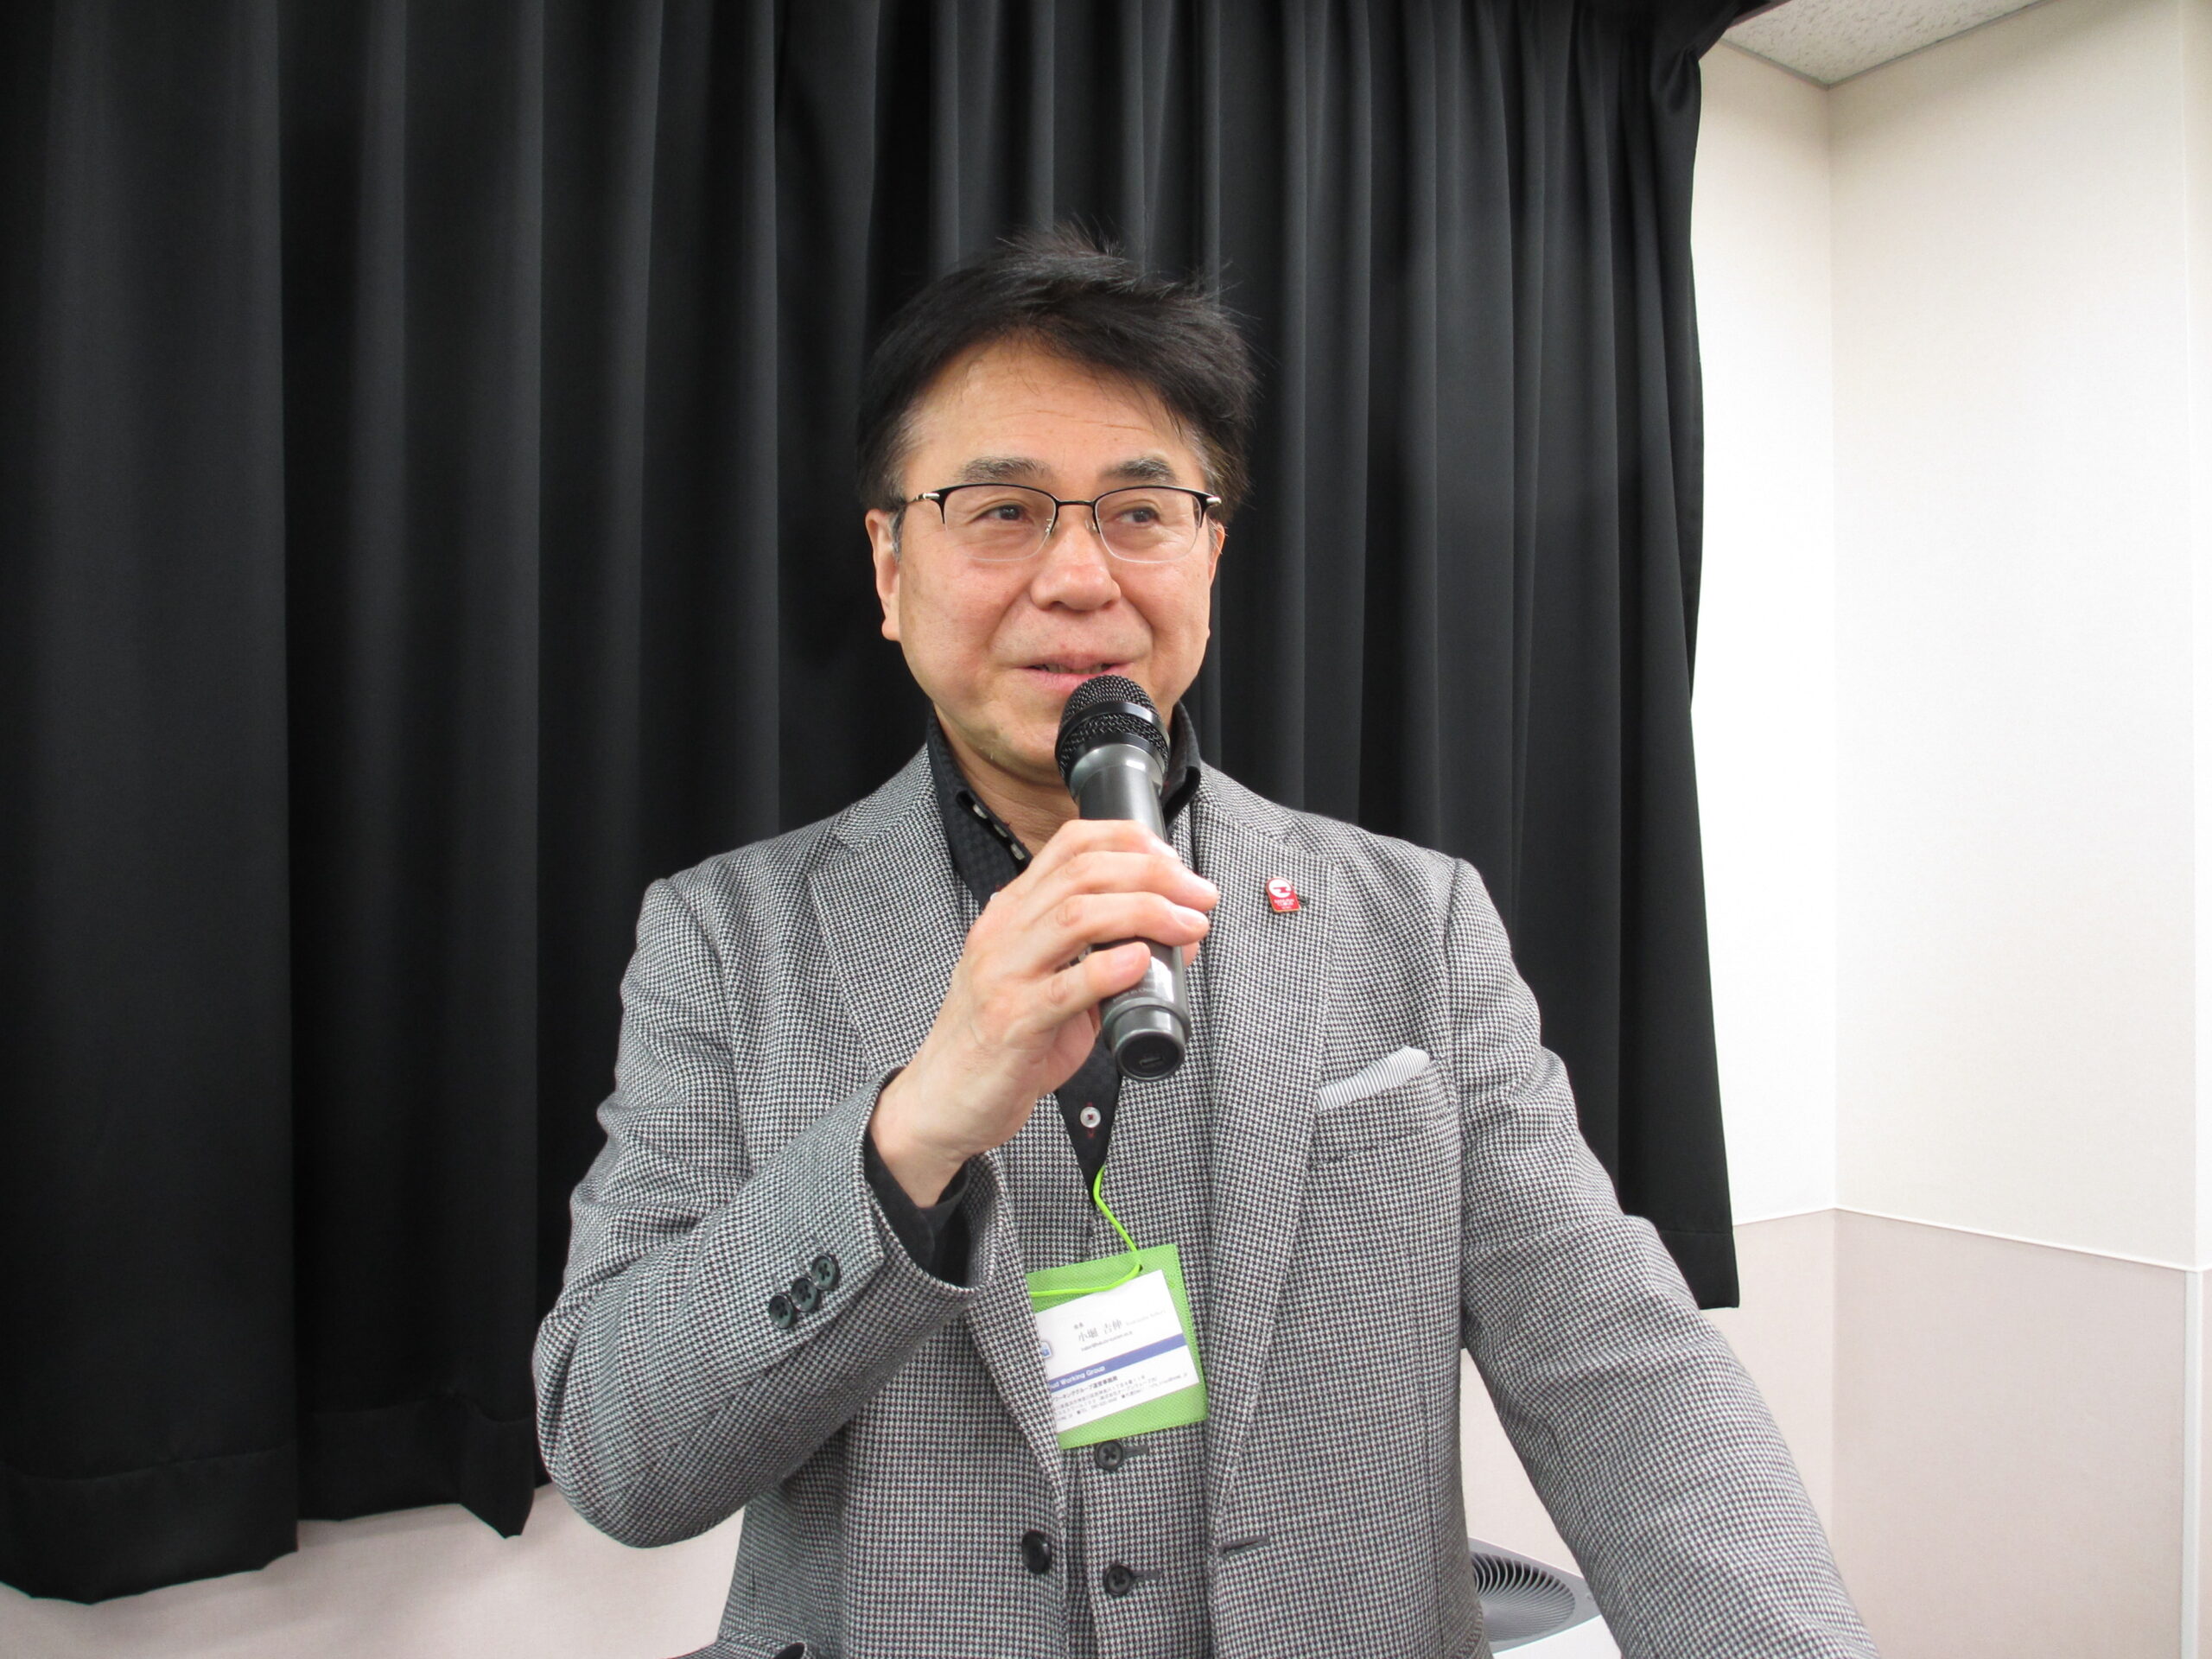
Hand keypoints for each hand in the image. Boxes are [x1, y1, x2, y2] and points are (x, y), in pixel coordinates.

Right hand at [869, 817, 1218, 1203]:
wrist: (942, 1101)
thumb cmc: (998, 1043)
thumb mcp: (1048, 985)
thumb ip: (1101, 958)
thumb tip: (1172, 938)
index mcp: (1012, 914)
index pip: (1070, 846)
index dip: (1129, 840)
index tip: (1173, 860)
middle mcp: (1005, 933)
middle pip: (1083, 874)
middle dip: (1154, 875)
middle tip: (1198, 895)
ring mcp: (1004, 975)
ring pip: (1076, 916)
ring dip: (1145, 912)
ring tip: (1187, 925)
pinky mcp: (1012, 1022)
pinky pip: (1064, 987)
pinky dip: (1109, 969)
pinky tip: (1141, 961)